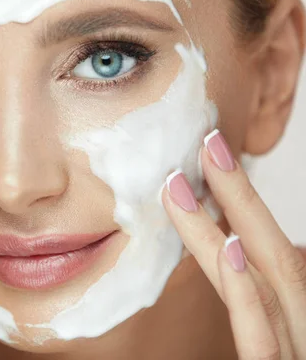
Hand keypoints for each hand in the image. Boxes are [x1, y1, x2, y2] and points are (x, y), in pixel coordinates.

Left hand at [162, 129, 305, 358]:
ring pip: (268, 283)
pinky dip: (252, 294)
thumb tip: (248, 256)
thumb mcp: (275, 332)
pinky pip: (266, 341)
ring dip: (230, 227)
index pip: (267, 256)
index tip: (207, 164)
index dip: (240, 207)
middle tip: (205, 145)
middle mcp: (304, 328)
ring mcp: (298, 351)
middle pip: (272, 254)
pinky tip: (232, 250)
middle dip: (238, 197)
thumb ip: (266, 305)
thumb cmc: (286, 351)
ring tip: (189, 182)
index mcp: (297, 317)